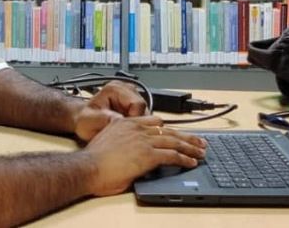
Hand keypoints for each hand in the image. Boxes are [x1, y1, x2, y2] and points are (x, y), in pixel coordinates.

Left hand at [73, 81, 147, 141]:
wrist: (83, 121)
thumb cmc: (85, 120)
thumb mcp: (88, 121)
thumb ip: (103, 119)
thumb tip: (119, 119)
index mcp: (115, 88)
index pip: (138, 103)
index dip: (134, 119)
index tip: (126, 129)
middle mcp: (126, 89)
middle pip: (145, 109)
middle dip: (136, 124)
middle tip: (123, 133)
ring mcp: (132, 97)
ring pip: (147, 115)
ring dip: (137, 126)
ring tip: (122, 131)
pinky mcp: (136, 106)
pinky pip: (144, 118)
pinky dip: (137, 126)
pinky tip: (126, 131)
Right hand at [82, 116, 207, 196]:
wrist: (88, 167)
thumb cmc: (93, 159)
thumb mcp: (108, 140)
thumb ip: (122, 140)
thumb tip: (129, 149)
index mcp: (127, 123)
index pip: (154, 122)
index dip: (169, 128)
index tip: (177, 132)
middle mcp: (137, 129)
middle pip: (168, 130)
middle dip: (186, 136)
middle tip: (199, 141)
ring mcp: (143, 141)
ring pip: (174, 141)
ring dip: (190, 147)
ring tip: (201, 151)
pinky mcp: (147, 155)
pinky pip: (171, 155)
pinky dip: (184, 158)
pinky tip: (191, 162)